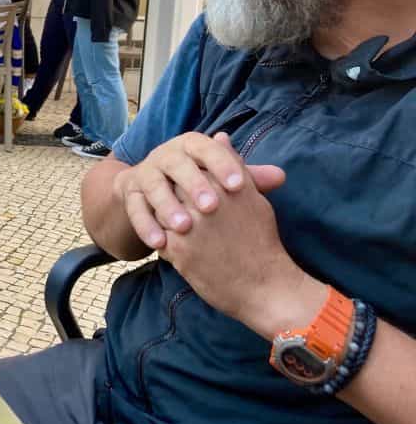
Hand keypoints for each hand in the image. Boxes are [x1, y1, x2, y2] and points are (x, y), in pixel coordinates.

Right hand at [113, 132, 285, 249]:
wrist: (150, 186)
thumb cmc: (196, 183)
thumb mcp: (219, 178)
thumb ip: (246, 177)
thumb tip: (280, 176)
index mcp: (190, 146)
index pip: (206, 148)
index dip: (222, 164)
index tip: (238, 185)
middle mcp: (165, 155)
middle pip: (176, 164)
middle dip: (193, 184)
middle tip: (210, 207)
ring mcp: (145, 174)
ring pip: (153, 186)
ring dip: (167, 206)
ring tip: (184, 227)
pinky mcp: (130, 194)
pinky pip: (135, 209)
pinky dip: (145, 226)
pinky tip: (159, 244)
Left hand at [159, 169, 324, 339]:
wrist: (266, 287)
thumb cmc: (261, 242)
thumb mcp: (252, 198)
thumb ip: (233, 165)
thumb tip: (220, 137)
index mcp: (224, 185)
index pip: (191, 167)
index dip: (190, 181)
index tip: (196, 195)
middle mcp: (205, 201)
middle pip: (172, 186)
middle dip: (174, 198)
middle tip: (185, 214)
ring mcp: (189, 225)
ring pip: (160, 209)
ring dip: (164, 218)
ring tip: (182, 232)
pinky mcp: (178, 250)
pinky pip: (156, 236)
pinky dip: (161, 240)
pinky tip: (176, 249)